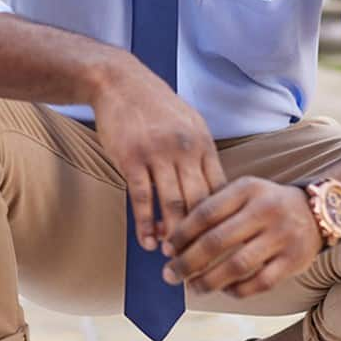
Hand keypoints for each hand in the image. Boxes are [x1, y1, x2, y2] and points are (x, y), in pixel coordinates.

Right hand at [91, 58, 226, 251]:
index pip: (219, 188)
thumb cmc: (156, 107)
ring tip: (172, 254)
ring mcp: (158, 153)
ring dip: (173, 233)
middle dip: (200, 233)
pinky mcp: (132, 158)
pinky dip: (145, 223)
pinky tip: (146, 241)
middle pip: (199, 200)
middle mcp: (185, 149)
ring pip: (172, 203)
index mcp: (203, 142)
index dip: (221, 218)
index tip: (220, 240)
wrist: (120, 82)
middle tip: (199, 257)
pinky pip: (142, 197)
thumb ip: (200, 155)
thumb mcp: (189, 123)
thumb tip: (211, 192)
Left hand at [163, 177, 321, 298]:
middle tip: (170, 274)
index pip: (205, 212)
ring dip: (209, 281)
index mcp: (247, 189)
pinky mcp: (294, 260)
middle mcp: (265, 210)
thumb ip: (214, 207)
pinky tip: (225, 290)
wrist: (318, 210)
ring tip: (193, 287)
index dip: (181, 234)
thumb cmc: (266, 203)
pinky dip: (238, 290)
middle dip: (187, 262)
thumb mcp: (244, 192)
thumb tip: (172, 237)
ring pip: (237, 266)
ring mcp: (281, 236)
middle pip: (216, 241)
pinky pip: (260, 282)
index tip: (166, 249)